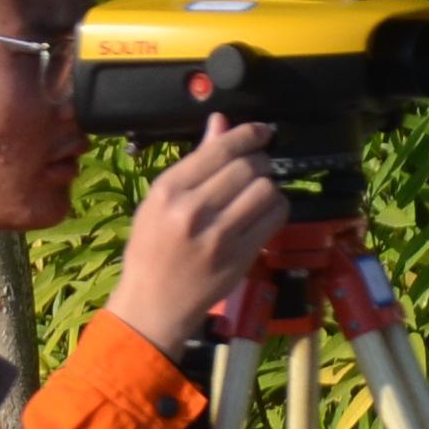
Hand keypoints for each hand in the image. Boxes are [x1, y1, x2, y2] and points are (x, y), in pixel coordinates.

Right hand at [107, 118, 289, 361]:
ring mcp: (218, 236)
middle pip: (248, 167)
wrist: (153, 305)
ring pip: (265, 190)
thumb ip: (194, 162)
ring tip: (258, 193)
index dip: (248, 134)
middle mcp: (192, 210)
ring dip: (269, 186)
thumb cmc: (151, 250)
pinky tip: (265, 213)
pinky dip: (276, 209)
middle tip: (259, 168)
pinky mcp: (240, 256)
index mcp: (168, 190)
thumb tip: (221, 123)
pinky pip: (274, 218)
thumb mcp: (159, 202)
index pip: (220, 149)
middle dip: (260, 162)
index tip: (261, 132)